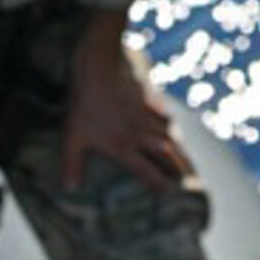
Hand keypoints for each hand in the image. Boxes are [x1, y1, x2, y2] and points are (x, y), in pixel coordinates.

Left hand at [61, 25, 190, 195]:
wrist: (101, 68)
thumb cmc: (85, 105)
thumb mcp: (73, 137)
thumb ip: (73, 164)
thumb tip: (70, 189)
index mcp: (123, 146)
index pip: (145, 170)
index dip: (157, 182)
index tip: (168, 191)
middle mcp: (139, 133)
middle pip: (165, 153)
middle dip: (177, 166)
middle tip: (188, 176)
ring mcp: (145, 114)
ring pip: (167, 133)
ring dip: (176, 144)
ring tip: (184, 154)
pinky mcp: (146, 97)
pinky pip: (162, 111)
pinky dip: (167, 119)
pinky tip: (170, 121)